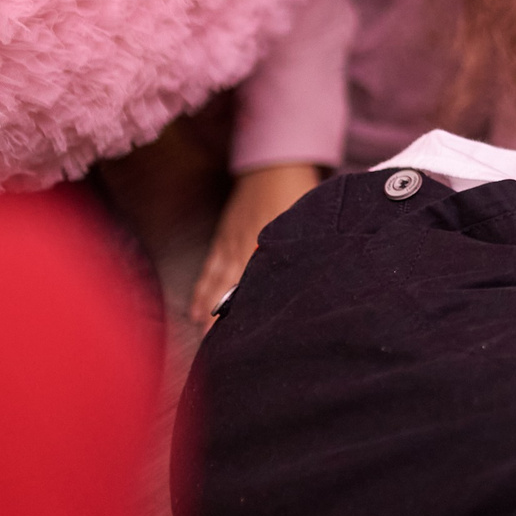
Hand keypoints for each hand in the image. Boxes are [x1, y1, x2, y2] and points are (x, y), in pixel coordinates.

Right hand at [190, 161, 320, 327]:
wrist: (274, 163)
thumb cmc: (297, 190)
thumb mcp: (307, 220)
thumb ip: (308, 249)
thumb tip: (318, 278)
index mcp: (268, 246)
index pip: (258, 287)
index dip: (255, 313)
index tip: (251, 339)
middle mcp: (246, 249)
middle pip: (233, 291)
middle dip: (227, 321)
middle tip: (224, 353)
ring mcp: (231, 244)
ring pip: (217, 284)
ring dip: (211, 311)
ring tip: (206, 341)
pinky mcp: (224, 238)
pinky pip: (210, 270)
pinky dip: (202, 291)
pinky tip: (197, 310)